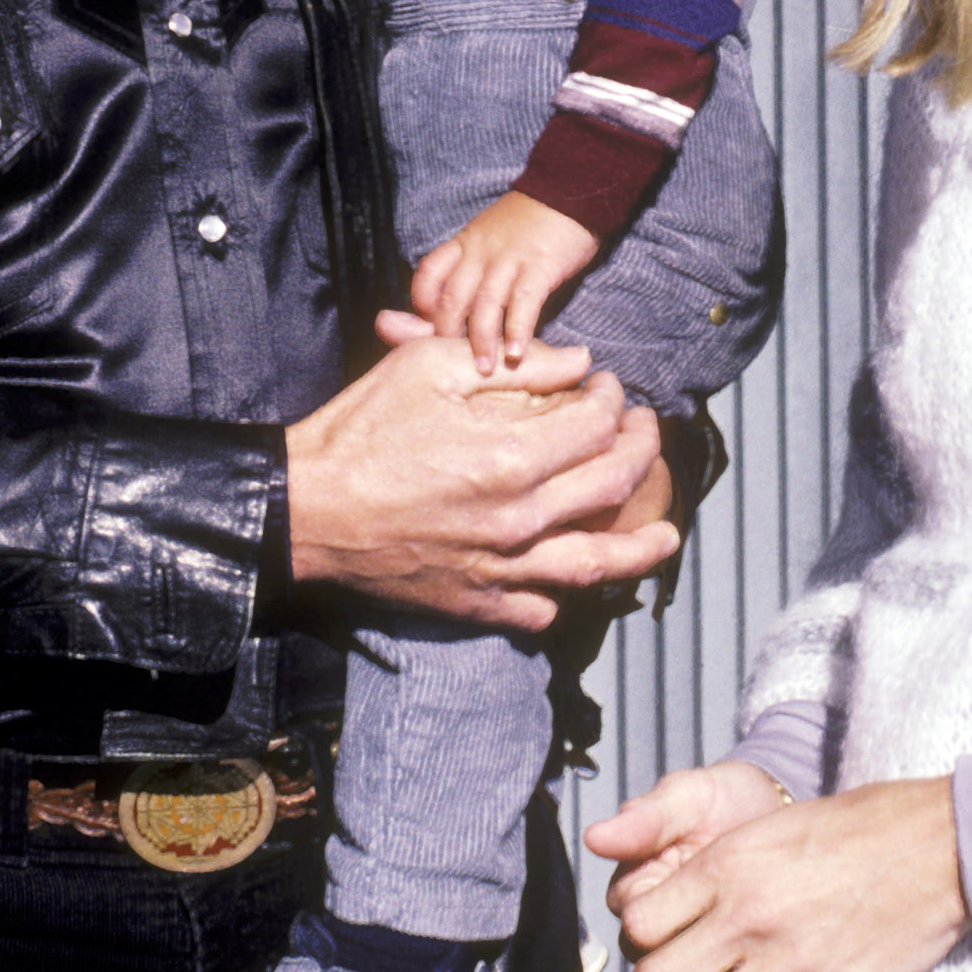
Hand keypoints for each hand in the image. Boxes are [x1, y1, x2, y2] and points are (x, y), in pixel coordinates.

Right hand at [285, 331, 676, 632]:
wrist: (304, 509)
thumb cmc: (359, 431)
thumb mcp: (431, 368)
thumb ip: (516, 364)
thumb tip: (577, 362)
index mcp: (510, 457)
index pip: (596, 425)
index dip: (612, 399)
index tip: (606, 387)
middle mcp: (518, 519)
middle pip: (611, 486)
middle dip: (640, 450)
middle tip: (645, 432)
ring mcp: (500, 567)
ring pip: (596, 565)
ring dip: (641, 546)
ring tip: (667, 535)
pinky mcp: (475, 602)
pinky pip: (539, 608)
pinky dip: (563, 594)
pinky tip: (572, 576)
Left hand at [412, 192, 601, 373]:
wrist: (570, 190)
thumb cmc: (531, 221)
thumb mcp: (489, 234)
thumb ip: (471, 262)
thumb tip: (452, 300)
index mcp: (465, 243)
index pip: (428, 273)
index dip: (422, 303)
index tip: (429, 326)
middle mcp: (480, 252)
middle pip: (453, 298)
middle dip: (449, 335)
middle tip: (454, 365)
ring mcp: (509, 258)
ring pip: (485, 305)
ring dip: (483, 341)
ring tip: (486, 369)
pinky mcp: (540, 266)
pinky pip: (524, 303)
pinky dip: (519, 330)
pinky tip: (518, 354)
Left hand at [586, 769, 966, 971]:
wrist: (938, 845)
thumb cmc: (856, 827)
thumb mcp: (768, 825)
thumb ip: (708, 858)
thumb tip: (656, 878)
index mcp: (728, 865)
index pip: (642, 924)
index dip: (630, 945)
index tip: (635, 954)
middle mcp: (749, 917)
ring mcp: (790, 963)